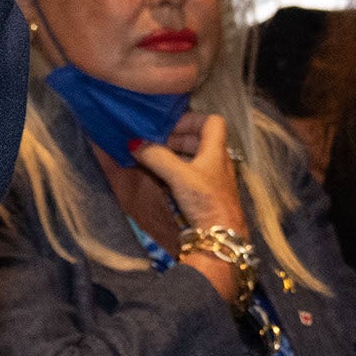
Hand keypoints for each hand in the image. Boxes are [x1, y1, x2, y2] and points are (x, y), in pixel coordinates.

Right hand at [130, 113, 250, 240]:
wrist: (222, 236)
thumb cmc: (206, 201)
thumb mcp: (178, 176)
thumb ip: (156, 157)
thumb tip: (134, 143)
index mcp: (217, 151)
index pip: (211, 122)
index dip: (190, 119)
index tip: (169, 127)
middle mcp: (218, 162)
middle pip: (199, 138)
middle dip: (177, 137)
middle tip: (156, 142)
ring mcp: (213, 178)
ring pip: (194, 156)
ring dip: (174, 154)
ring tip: (154, 158)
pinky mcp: (207, 193)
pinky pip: (190, 173)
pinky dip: (176, 169)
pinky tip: (161, 176)